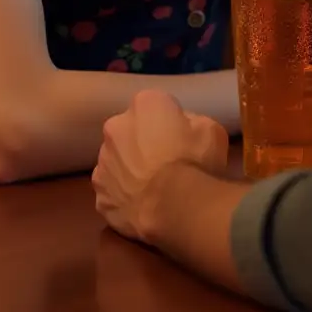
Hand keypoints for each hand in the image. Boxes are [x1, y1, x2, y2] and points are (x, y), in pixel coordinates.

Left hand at [92, 89, 228, 241]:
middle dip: (143, 142)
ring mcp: (103, 162)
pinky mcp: (99, 195)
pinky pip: (111, 191)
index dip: (170, 123)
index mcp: (144, 104)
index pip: (155, 106)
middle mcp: (116, 126)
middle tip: (165, 163)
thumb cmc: (195, 162)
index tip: (181, 139)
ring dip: (129, 169)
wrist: (175, 207)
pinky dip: (122, 197)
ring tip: (152, 189)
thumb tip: (183, 128)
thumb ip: (192, 122)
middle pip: (130, 130)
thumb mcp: (211, 130)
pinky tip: (141, 206)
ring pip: (117, 161)